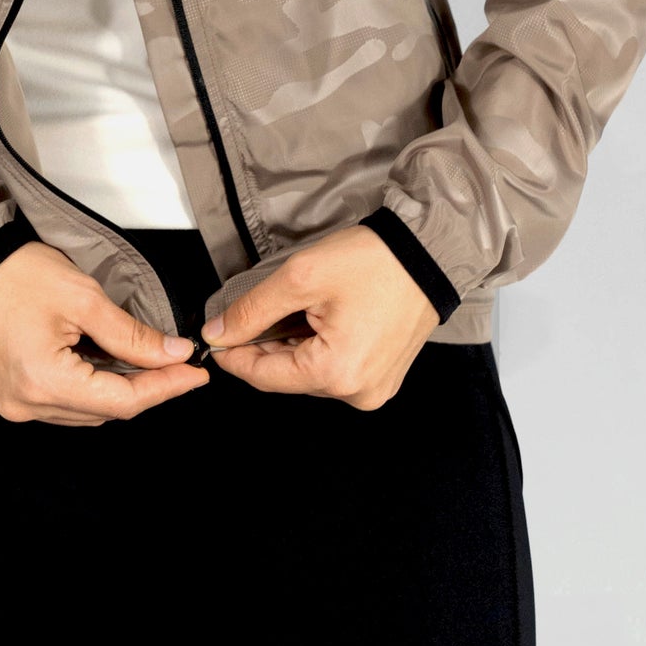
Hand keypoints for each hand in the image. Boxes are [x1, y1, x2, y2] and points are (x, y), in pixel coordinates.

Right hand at [0, 241, 211, 425]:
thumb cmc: (13, 273)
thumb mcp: (82, 297)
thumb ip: (131, 334)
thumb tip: (172, 353)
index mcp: (44, 382)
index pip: (122, 401)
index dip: (165, 388)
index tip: (195, 373)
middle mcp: (27, 405)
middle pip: (106, 410)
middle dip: (145, 386)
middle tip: (176, 360)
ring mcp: (15, 405)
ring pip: (86, 410)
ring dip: (117, 387)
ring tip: (140, 356)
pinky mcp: (10, 396)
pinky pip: (63, 402)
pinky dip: (89, 385)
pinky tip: (103, 360)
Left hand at [201, 226, 439, 409]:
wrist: (430, 253)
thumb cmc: (376, 262)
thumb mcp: (302, 276)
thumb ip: (253, 309)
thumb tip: (218, 332)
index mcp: (337, 373)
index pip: (264, 377)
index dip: (233, 356)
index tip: (215, 337)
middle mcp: (358, 392)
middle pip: (287, 377)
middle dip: (265, 346)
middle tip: (255, 313)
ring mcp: (374, 388)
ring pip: (309, 373)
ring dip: (293, 346)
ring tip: (299, 309)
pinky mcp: (383, 377)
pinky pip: (335, 369)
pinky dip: (318, 348)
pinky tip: (319, 319)